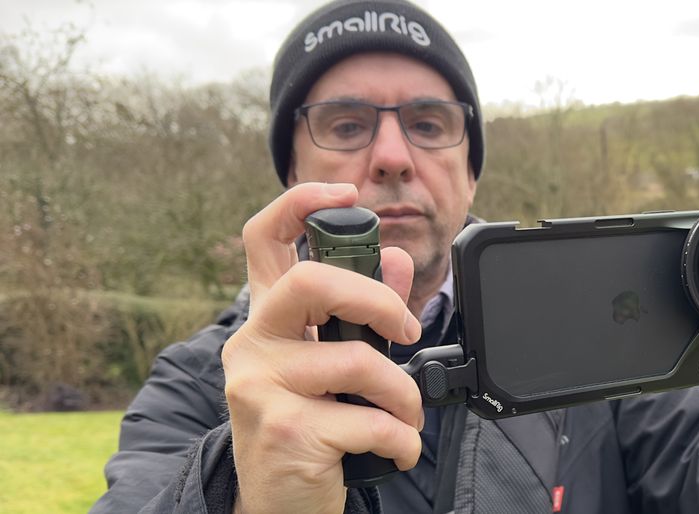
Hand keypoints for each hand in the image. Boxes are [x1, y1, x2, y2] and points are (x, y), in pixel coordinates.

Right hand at [221, 183, 424, 513]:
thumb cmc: (312, 428)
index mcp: (267, 321)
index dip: (300, 201)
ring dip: (404, 397)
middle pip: (312, 282)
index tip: (344, 190)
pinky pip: (372, 420)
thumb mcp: (335, 367)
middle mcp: (253, 346)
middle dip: (378, 300)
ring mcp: (261, 388)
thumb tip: (397, 259)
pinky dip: (402, 439)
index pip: (263, 238)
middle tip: (403, 331)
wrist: (279, 507)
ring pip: (359, 362)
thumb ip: (363, 314)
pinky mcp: (286, 432)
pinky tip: (397, 450)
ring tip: (405, 418)